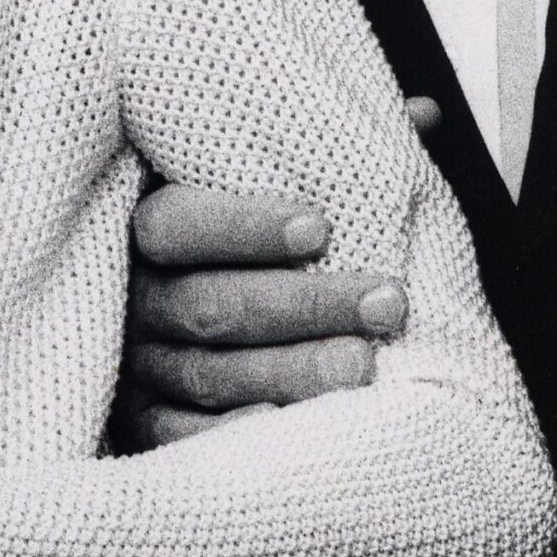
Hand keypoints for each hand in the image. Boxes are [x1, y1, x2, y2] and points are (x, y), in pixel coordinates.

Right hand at [116, 167, 418, 448]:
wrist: (184, 322)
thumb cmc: (243, 244)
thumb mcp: (273, 186)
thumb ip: (329, 151)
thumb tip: (422, 114)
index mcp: (145, 225)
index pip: (178, 223)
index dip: (244, 227)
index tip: (320, 226)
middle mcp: (134, 296)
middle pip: (209, 305)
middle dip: (303, 306)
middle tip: (386, 303)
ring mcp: (136, 365)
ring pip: (208, 374)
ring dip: (290, 372)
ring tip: (366, 366)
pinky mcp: (142, 425)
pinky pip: (179, 442)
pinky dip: (233, 439)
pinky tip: (293, 433)